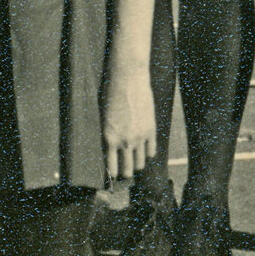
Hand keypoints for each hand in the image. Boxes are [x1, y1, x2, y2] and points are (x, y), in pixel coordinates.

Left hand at [102, 64, 156, 182]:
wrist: (128, 78)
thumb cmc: (110, 93)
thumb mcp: (102, 115)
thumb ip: (107, 133)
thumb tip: (109, 147)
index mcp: (109, 138)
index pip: (110, 167)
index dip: (111, 175)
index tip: (111, 177)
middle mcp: (125, 141)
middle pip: (127, 169)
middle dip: (125, 173)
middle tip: (124, 174)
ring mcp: (140, 137)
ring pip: (140, 163)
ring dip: (136, 165)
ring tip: (134, 164)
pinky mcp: (151, 130)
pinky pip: (151, 150)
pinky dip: (147, 154)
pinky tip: (144, 153)